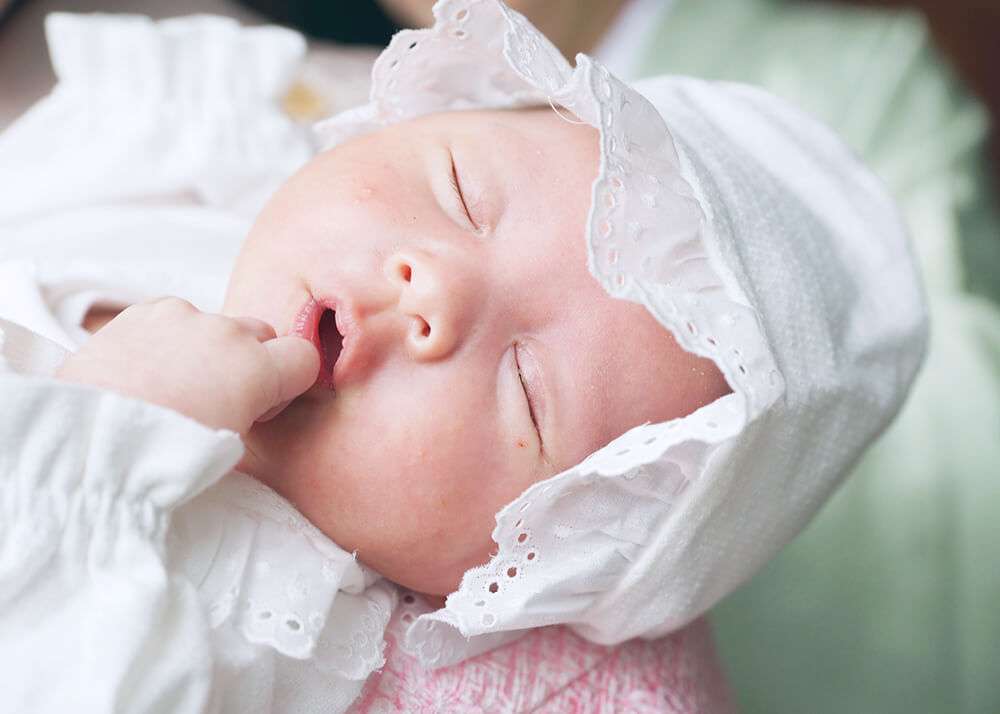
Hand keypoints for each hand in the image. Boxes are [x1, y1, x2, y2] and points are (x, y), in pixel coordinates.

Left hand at [56, 297, 318, 433]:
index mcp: (256, 369)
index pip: (304, 356)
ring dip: (206, 347)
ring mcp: (184, 316)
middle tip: (216, 398)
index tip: (262, 404)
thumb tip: (251, 403)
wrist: (88, 438)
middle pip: (261, 334)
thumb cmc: (161, 454)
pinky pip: (176, 316)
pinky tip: (149, 367)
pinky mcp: (145, 310)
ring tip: (172, 385)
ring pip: (216, 324)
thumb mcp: (227, 447)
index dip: (288, 381)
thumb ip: (252, 410)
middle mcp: (226, 331)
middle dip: (249, 359)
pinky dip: (171, 336)